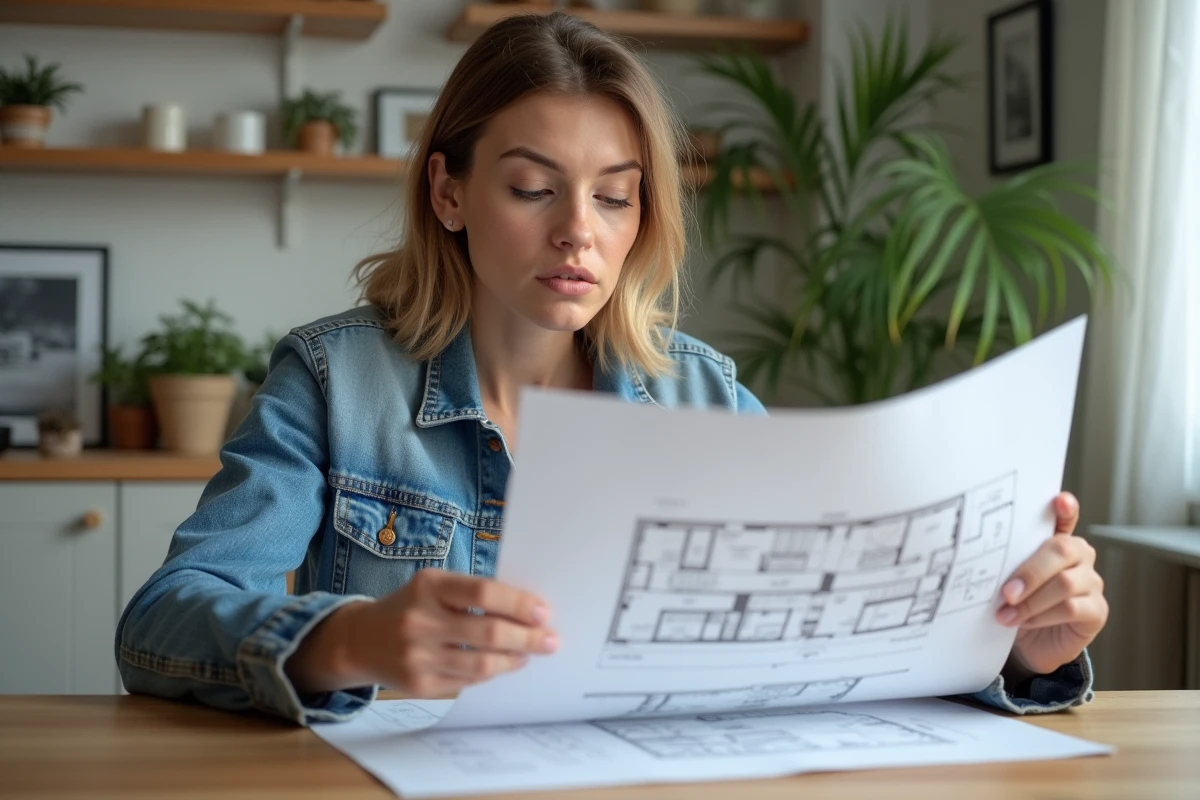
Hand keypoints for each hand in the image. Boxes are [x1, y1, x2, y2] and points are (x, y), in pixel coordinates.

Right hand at [286, 569, 557, 696]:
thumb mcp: (433, 586)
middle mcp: (419, 621)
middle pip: (487, 633)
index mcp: (428, 587)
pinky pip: (467, 681)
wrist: (359, 639)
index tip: (542, 611)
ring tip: (528, 654)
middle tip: (550, 640)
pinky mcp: (418, 685)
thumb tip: (526, 611)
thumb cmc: (410, 606)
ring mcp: (417, 656)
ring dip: (513, 660)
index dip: (518, 604)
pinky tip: (501, 665)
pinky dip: (489, 673)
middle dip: (527, 638)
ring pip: (481, 663)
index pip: (483, 594)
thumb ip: (472, 593)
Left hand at [996, 492, 1108, 677]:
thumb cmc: (1017, 603)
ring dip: (1031, 601)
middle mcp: (1080, 556)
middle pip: (1062, 549)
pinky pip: (1071, 608)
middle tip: (1006, 592)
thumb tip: (982, 555)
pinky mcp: (1097, 610)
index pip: (1065, 517)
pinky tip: (1024, 622)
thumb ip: (1006, 561)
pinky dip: (1042, 616)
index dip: (1065, 509)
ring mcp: (1091, 582)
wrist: (1029, 642)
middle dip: (1030, 572)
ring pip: (1065, 583)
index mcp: (1057, 540)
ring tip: (1006, 614)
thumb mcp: (1007, 578)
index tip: (1060, 500)